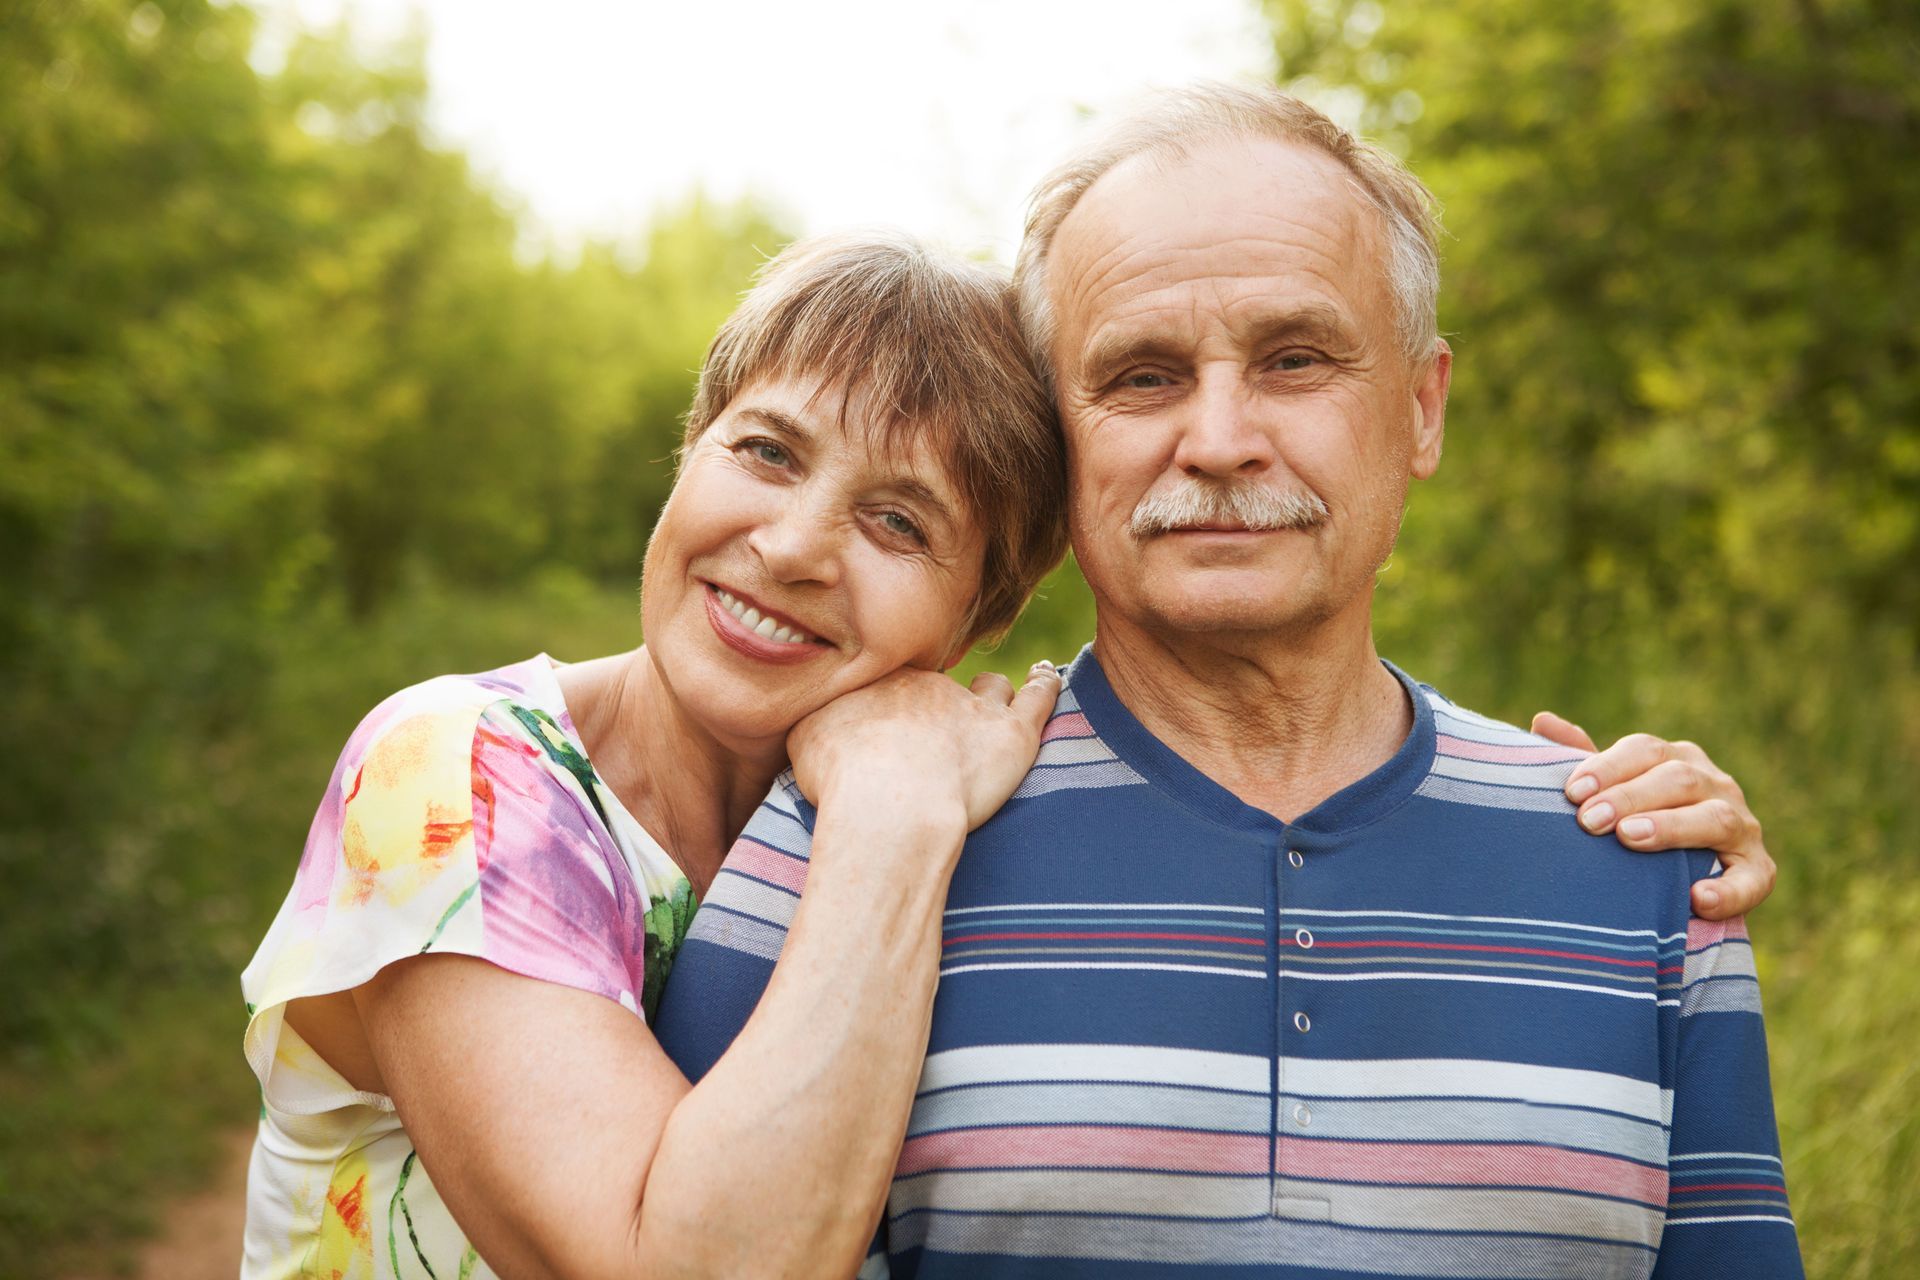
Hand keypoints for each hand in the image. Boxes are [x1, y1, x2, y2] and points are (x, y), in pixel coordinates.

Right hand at [789, 661, 1061, 833]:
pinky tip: (1047, 674)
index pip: (894, 685)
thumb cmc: (838, 780)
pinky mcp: (1012, 735)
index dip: (893, 708)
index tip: (888, 729)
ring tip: (995, 702)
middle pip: (939, 687)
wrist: (886, 803)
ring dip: (991, 694)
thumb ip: (814, 723)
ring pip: (991, 686)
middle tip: (928, 741)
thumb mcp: (803, 740)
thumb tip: (816, 722)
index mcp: (883, 685)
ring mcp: (974, 707)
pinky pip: (1039, 696)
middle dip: (935, 707)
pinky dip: (1046, 683)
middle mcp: (930, 685)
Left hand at [1532, 711, 1775, 920]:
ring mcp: (1742, 826)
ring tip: (1630, 838)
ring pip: (1715, 818)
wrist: (1680, 884)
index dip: (1608, 767)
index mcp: (1677, 760)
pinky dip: (1729, 890)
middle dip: (1629, 797)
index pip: (1645, 751)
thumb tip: (1543, 720)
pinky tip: (1697, 898)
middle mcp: (1715, 785)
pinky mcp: (1760, 869)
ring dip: (1672, 827)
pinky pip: (1752, 879)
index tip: (1572, 792)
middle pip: (1677, 778)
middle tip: (1590, 821)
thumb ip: (1582, 759)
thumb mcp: (1610, 793)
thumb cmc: (1633, 826)